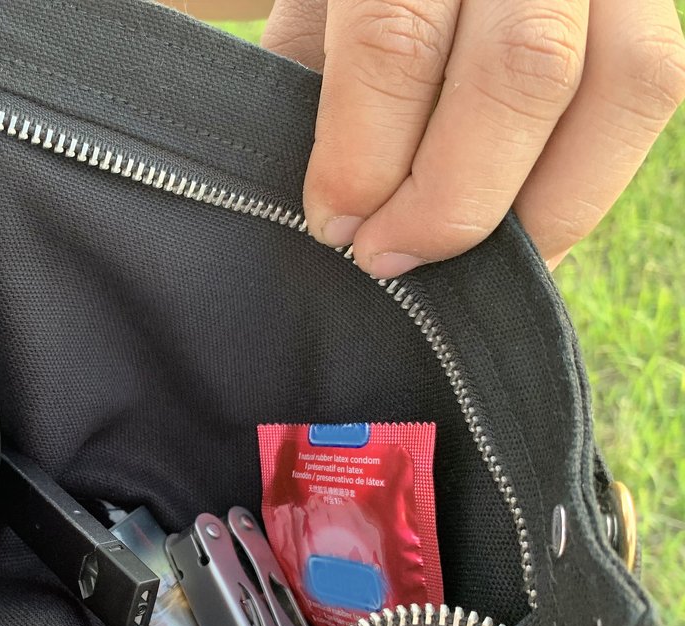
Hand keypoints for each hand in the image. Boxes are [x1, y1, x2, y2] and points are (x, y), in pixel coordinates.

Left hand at [263, 0, 684, 273]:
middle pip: (526, 65)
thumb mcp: (314, 23)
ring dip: (543, 206)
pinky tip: (517, 229)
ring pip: (626, 81)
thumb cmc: (356, 4)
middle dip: (452, 196)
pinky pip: (651, 92)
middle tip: (388, 256)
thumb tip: (342, 215)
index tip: (334, 225)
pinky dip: (584, 184)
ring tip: (465, 261)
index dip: (363, 155)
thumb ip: (315, 95)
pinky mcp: (649, 7)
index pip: (397, 39)